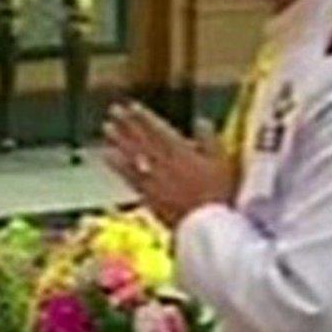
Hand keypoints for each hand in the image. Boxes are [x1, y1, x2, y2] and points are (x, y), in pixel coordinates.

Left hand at [102, 101, 235, 227]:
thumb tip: (201, 120)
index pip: (159, 130)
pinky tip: (107, 156)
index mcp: (183, 152)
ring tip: (106, 127)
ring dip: (119, 139)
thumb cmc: (220, 194)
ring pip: (133, 155)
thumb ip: (211, 140)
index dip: (144, 117)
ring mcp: (154, 179)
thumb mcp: (224, 163)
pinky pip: (129, 176)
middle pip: (143, 139)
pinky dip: (117, 165)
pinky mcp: (148, 195)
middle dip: (127, 123)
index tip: (132, 106)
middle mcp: (165, 162)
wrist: (208, 225)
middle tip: (114, 110)